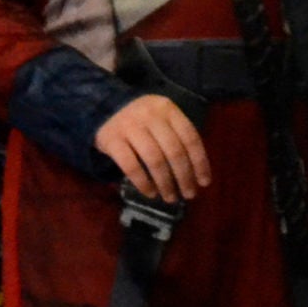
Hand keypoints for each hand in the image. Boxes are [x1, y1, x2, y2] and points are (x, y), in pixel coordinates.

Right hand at [94, 93, 210, 203]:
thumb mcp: (162, 119)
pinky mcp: (112, 140)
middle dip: (184, 176)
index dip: (199, 162)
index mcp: (168, 109)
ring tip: (171, 197)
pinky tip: (150, 193)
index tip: (204, 183)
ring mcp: (130, 126)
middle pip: (174, 151)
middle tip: (189, 195)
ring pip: (154, 160)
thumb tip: (197, 172)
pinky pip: (131, 166)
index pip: (190, 137)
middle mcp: (150, 115)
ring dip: (165, 183)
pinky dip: (143, 183)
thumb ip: (178, 137)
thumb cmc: (142, 120)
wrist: (103, 109)